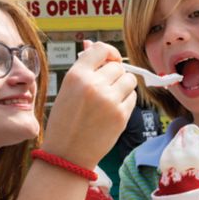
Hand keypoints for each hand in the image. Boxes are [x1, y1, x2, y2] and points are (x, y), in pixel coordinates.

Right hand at [43, 41, 136, 168]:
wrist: (67, 155)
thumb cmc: (65, 121)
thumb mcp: (66, 90)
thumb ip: (82, 67)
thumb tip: (91, 44)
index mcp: (76, 75)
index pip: (101, 48)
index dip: (109, 52)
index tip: (110, 60)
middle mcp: (94, 85)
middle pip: (118, 66)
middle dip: (114, 74)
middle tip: (104, 87)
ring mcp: (109, 101)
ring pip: (130, 79)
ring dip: (123, 85)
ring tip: (110, 97)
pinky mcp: (121, 116)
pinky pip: (133, 97)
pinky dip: (126, 100)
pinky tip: (113, 109)